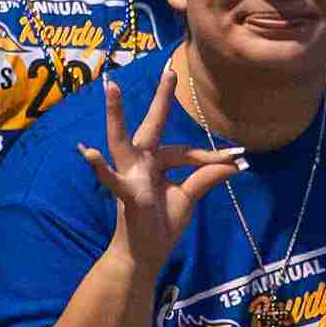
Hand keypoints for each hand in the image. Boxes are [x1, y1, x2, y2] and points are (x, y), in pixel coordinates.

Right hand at [79, 61, 246, 269]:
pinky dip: (99, 167)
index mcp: (157, 165)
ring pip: (121, 140)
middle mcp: (142, 164)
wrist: (143, 256)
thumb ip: (206, 178)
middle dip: (160, 99)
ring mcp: (130, 176)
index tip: (237, 157)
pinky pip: (111, 179)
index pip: (186, 153)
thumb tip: (235, 163)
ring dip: (116, 114)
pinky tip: (88, 151)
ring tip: (112, 87)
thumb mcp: (188, 199)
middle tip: (170, 70)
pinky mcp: (125, 194)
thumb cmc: (160, 226)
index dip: (211, 156)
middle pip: (152, 127)